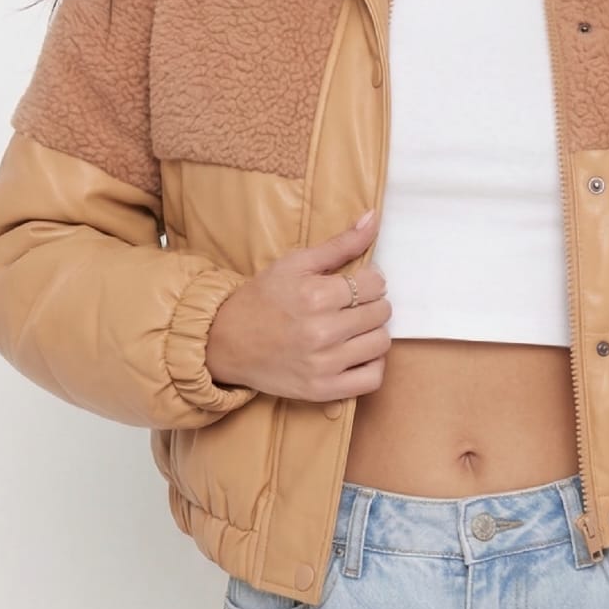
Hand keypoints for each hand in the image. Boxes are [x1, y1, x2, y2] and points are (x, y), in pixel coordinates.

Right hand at [205, 212, 391, 401]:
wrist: (227, 342)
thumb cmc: (263, 298)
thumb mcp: (296, 263)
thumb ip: (339, 243)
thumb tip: (373, 218)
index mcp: (315, 296)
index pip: (375, 283)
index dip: (370, 279)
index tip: (356, 283)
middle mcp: (321, 331)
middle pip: (381, 312)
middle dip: (372, 303)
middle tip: (352, 305)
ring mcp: (323, 364)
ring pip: (381, 342)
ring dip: (373, 332)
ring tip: (354, 327)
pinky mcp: (323, 390)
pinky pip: (372, 378)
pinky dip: (372, 365)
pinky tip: (357, 353)